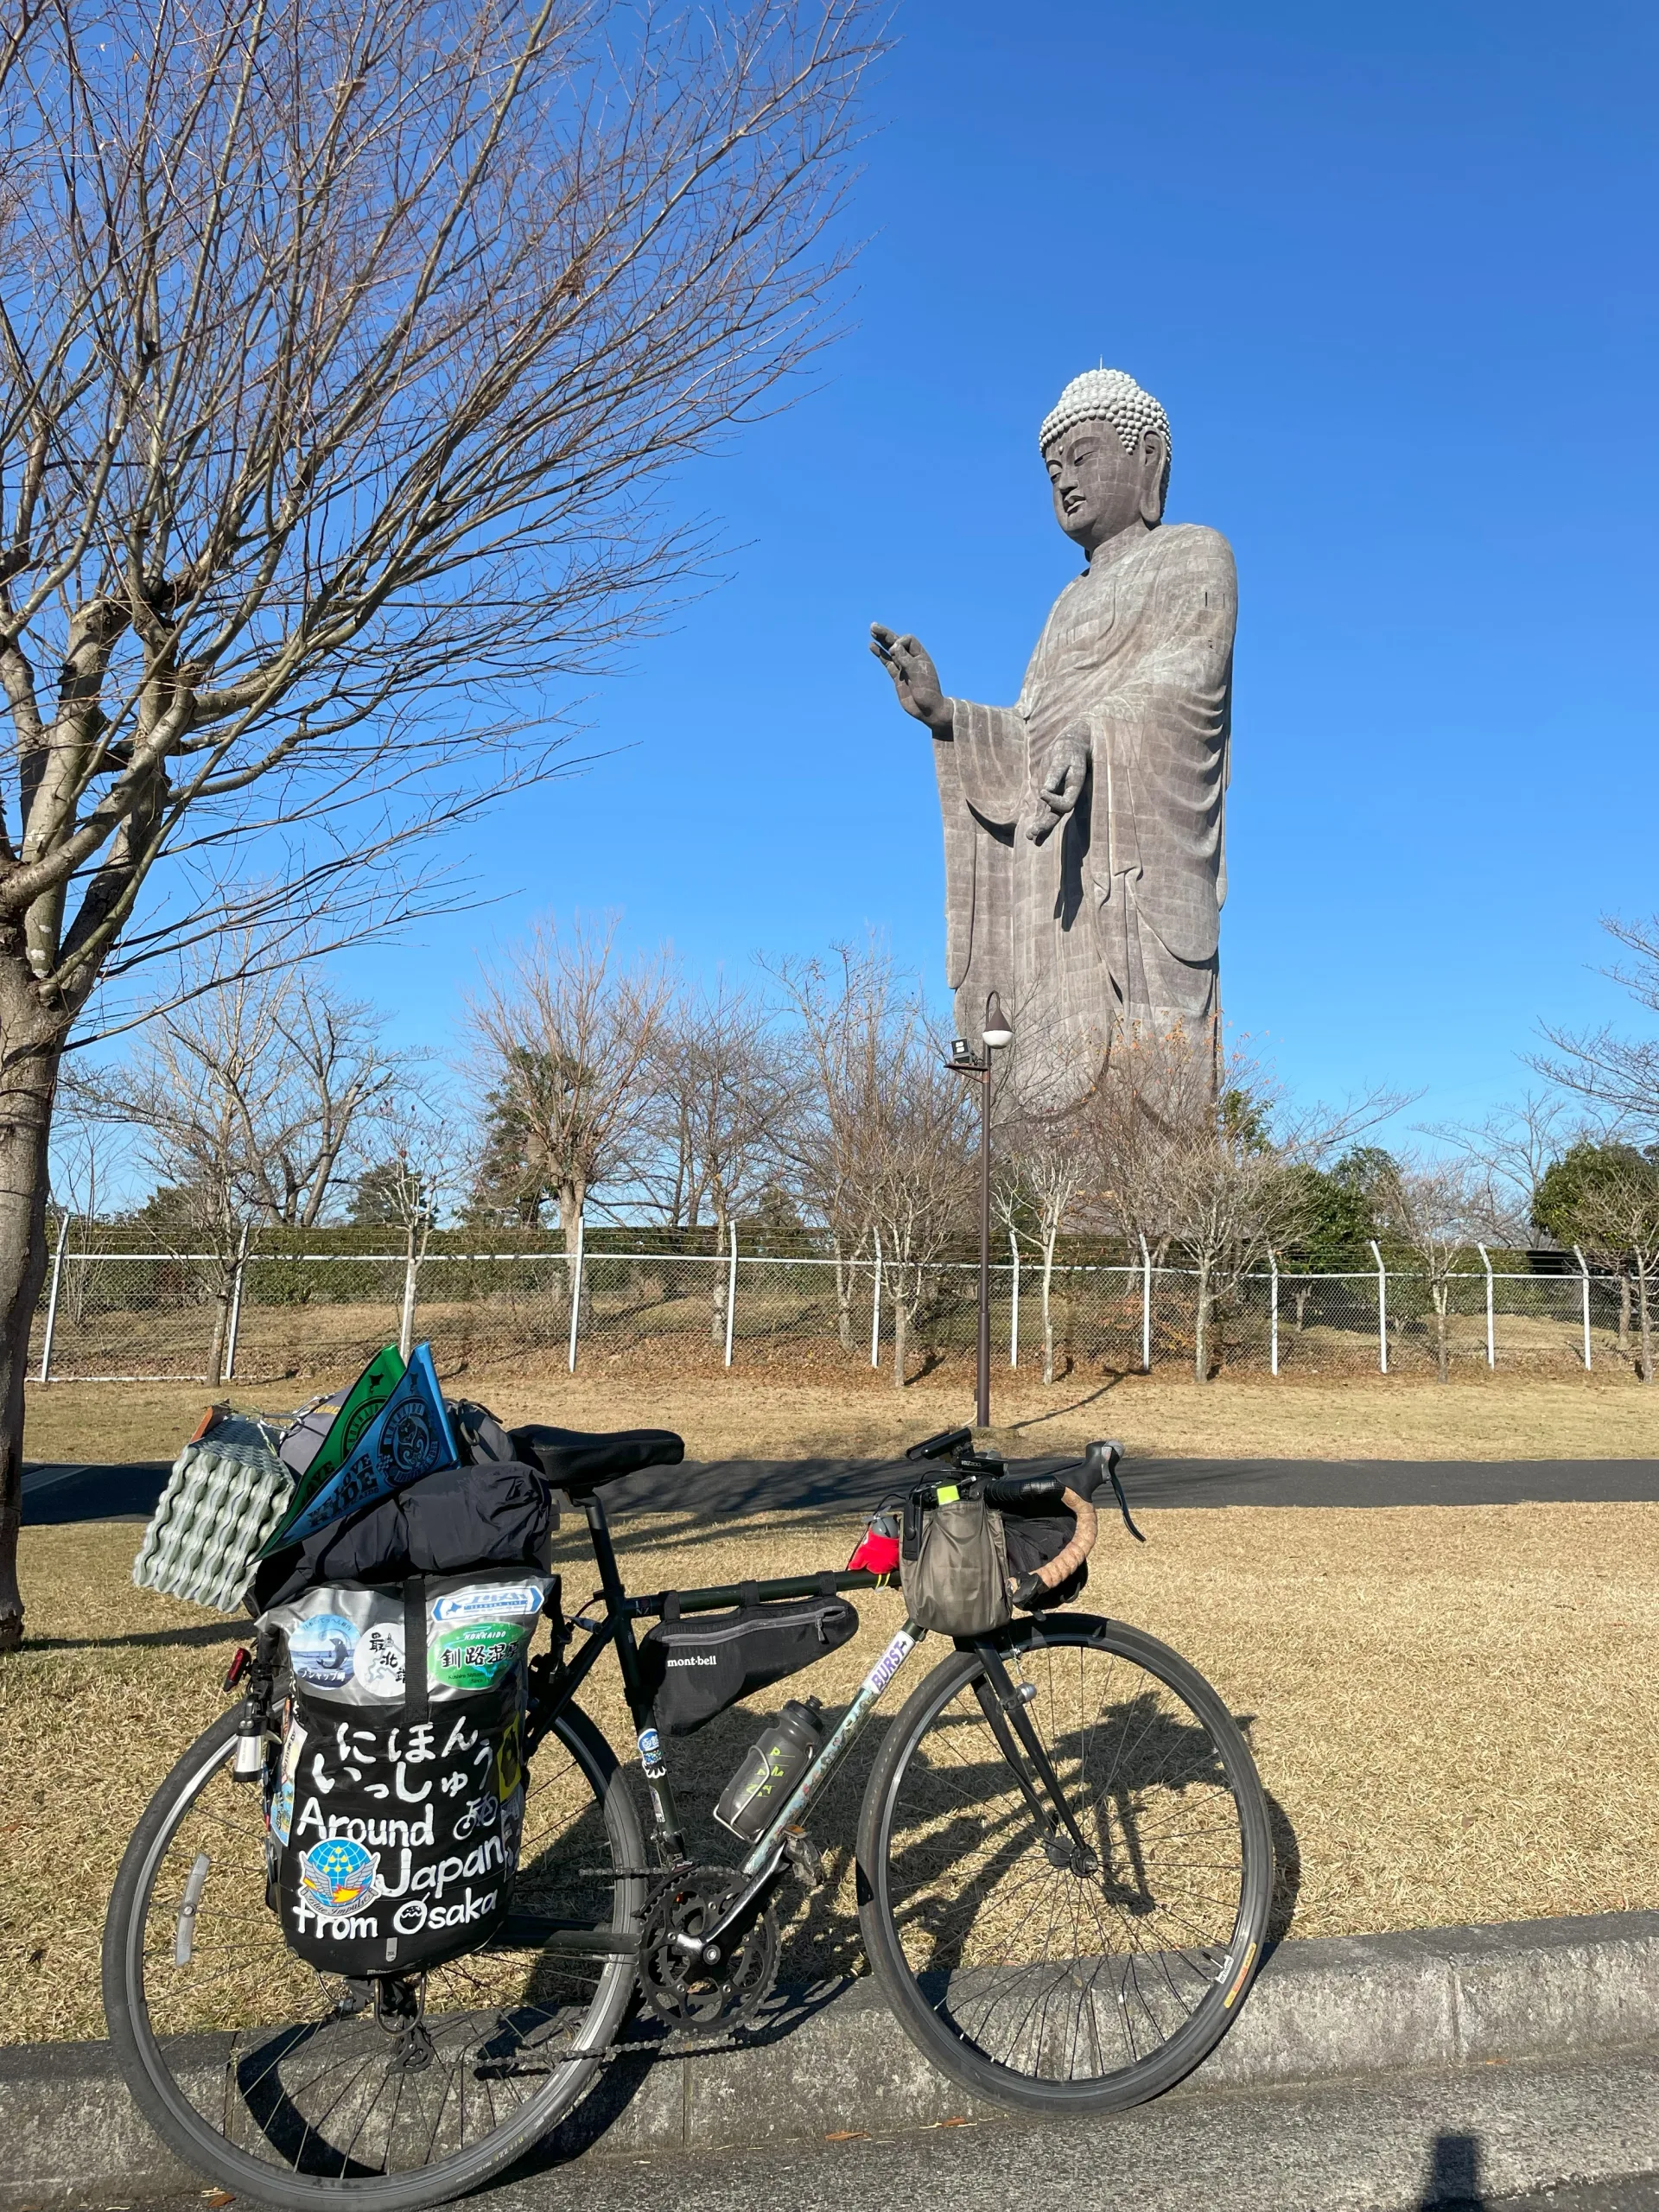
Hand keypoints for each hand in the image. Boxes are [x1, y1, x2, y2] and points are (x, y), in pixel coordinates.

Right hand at [870, 623, 949, 728]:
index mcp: (920, 656)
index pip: (908, 640)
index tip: (895, 653)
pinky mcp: (897, 677)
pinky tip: (872, 646)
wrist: (928, 710)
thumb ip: (906, 659)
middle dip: (886, 634)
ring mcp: (903, 668)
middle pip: (897, 642)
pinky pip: (887, 663)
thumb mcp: (917, 673)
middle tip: (873, 626)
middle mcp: (912, 660)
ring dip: (882, 642)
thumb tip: (894, 646)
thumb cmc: (927, 691)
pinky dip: (879, 655)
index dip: (899, 642)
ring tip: (872, 631)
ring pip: (890, 652)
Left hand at [1022, 726, 1088, 843]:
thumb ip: (1055, 775)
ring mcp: (1057, 797)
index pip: (1065, 805)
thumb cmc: (1067, 750)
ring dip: (1040, 828)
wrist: (1070, 745)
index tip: (1042, 791)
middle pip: (1057, 816)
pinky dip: (1038, 821)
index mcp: (1074, 789)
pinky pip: (1044, 812)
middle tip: (1033, 833)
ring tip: (1030, 837)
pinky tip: (1030, 834)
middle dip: (1045, 825)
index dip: (1053, 801)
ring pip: (1050, 817)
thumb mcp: (1062, 759)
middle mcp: (1067, 796)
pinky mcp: (1049, 796)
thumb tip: (1045, 790)